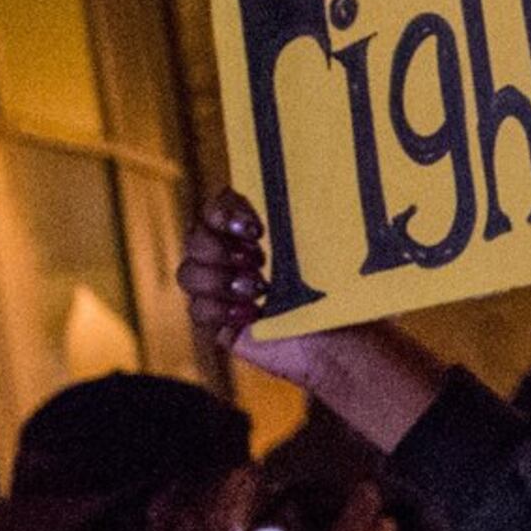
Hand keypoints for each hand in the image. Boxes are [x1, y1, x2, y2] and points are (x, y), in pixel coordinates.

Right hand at [180, 193, 334, 387]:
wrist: (342, 345)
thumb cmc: (341, 295)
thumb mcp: (323, 248)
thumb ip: (297, 216)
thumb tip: (283, 184)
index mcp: (255, 233)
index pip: (219, 206)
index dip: (224, 211)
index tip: (255, 228)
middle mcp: (234, 257)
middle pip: (195, 237)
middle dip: (221, 248)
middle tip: (260, 261)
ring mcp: (223, 291)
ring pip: (188, 273)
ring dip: (221, 279)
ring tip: (260, 291)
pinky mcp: (219, 323)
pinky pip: (197, 309)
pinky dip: (221, 309)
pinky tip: (253, 314)